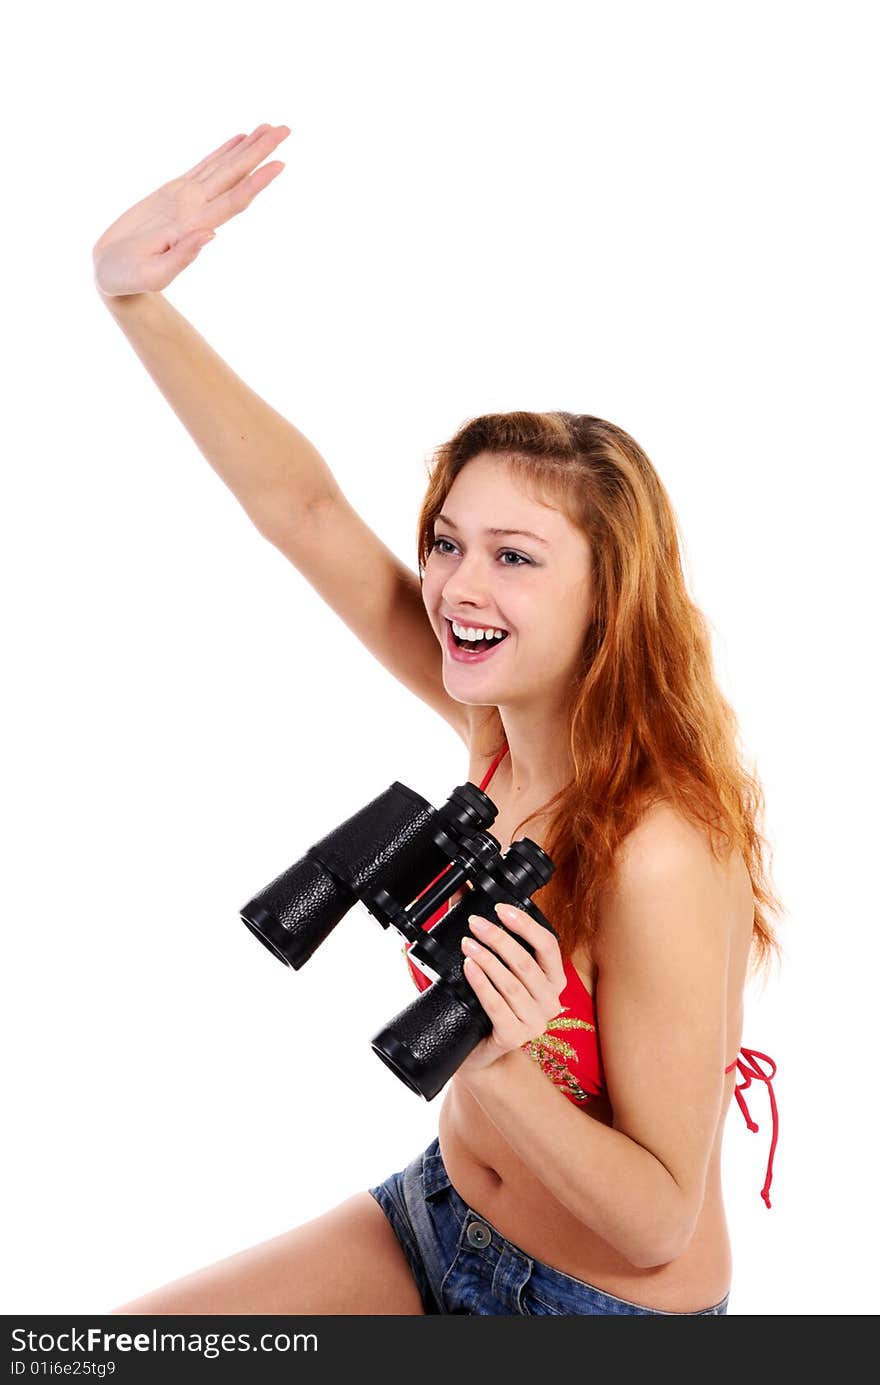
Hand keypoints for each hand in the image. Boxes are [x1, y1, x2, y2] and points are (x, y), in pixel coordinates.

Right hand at [92, 123, 290, 297]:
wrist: (112, 275)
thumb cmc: (128, 280)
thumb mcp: (152, 275)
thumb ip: (182, 257)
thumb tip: (212, 234)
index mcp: (195, 228)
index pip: (234, 201)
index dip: (257, 183)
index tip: (280, 163)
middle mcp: (197, 211)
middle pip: (235, 177)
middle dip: (260, 153)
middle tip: (285, 129)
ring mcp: (187, 200)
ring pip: (223, 168)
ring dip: (247, 149)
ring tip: (269, 126)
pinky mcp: (174, 193)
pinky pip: (204, 167)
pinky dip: (223, 152)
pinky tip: (240, 139)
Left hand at [456, 902, 565, 1078]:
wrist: (480, 1050)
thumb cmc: (492, 1004)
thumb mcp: (498, 969)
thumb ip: (488, 931)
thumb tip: (463, 890)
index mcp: (553, 979)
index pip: (548, 945)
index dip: (525, 925)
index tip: (501, 909)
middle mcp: (550, 1001)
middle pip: (527, 963)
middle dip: (499, 939)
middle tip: (475, 923)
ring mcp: (534, 1022)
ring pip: (511, 984)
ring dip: (488, 960)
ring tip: (468, 944)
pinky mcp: (514, 1036)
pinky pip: (497, 1006)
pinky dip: (482, 985)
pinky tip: (470, 968)